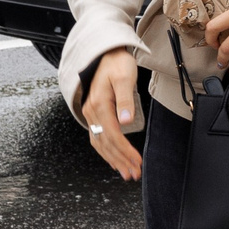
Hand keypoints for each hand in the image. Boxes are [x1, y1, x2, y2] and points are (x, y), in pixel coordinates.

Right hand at [82, 47, 142, 180]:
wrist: (105, 54)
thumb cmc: (116, 64)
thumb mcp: (124, 78)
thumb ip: (125, 100)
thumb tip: (127, 121)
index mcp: (98, 105)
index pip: (113, 135)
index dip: (125, 150)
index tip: (137, 162)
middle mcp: (92, 112)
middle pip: (106, 143)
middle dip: (120, 160)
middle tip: (134, 174)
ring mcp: (91, 114)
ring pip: (100, 143)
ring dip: (113, 159)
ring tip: (126, 172)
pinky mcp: (95, 113)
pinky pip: (98, 137)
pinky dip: (106, 151)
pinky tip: (114, 159)